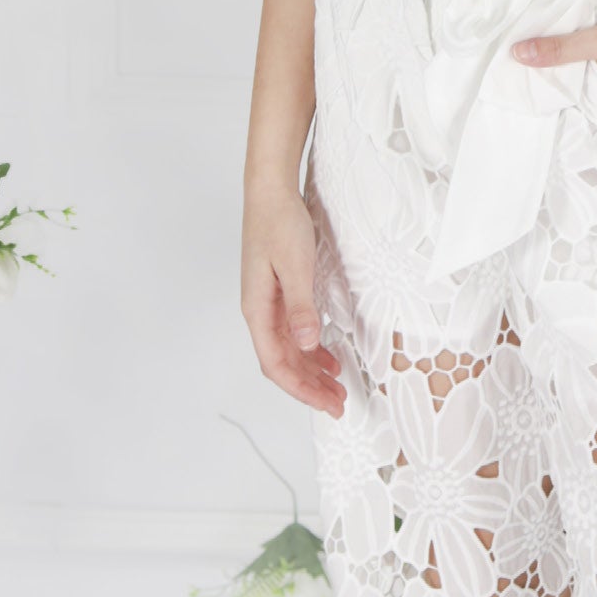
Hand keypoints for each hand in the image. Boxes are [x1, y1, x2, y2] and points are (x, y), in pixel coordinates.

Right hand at [241, 183, 345, 414]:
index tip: (325, 403)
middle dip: (308, 387)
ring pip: (289, 350)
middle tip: (338, 403)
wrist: (271, 192)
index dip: (300, 388)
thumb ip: (301, 306)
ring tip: (336, 387)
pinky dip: (311, 349)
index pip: (275, 364)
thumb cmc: (278, 223)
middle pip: (282, 363)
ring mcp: (269, 304)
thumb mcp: (295, 265)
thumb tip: (307, 344)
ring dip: (310, 371)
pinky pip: (294, 333)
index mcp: (258, 309)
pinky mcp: (280, 294)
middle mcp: (260, 311)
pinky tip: (328, 356)